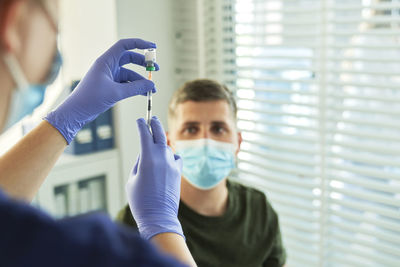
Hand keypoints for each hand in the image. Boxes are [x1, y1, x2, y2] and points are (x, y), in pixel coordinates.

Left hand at [45, 38, 158, 143]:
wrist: (76, 112)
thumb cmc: (91, 99)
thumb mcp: (116, 93)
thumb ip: (136, 88)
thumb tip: (152, 85)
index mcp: (106, 61)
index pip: (125, 45)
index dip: (140, 44)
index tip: (153, 47)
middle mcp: (108, 66)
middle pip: (130, 58)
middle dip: (144, 63)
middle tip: (156, 69)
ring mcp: (109, 76)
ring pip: (130, 74)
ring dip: (141, 80)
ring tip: (152, 89)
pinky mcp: (110, 86)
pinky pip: (126, 83)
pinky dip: (135, 87)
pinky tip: (144, 94)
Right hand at [126, 116, 183, 239]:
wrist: (159, 217)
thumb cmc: (140, 201)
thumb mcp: (132, 179)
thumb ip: (139, 163)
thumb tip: (145, 153)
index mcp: (147, 158)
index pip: (145, 134)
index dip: (141, 125)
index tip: (139, 120)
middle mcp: (162, 158)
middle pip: (159, 134)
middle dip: (155, 124)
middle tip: (152, 118)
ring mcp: (172, 164)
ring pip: (167, 147)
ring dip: (161, 144)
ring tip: (155, 143)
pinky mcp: (179, 172)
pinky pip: (176, 158)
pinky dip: (171, 156)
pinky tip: (167, 159)